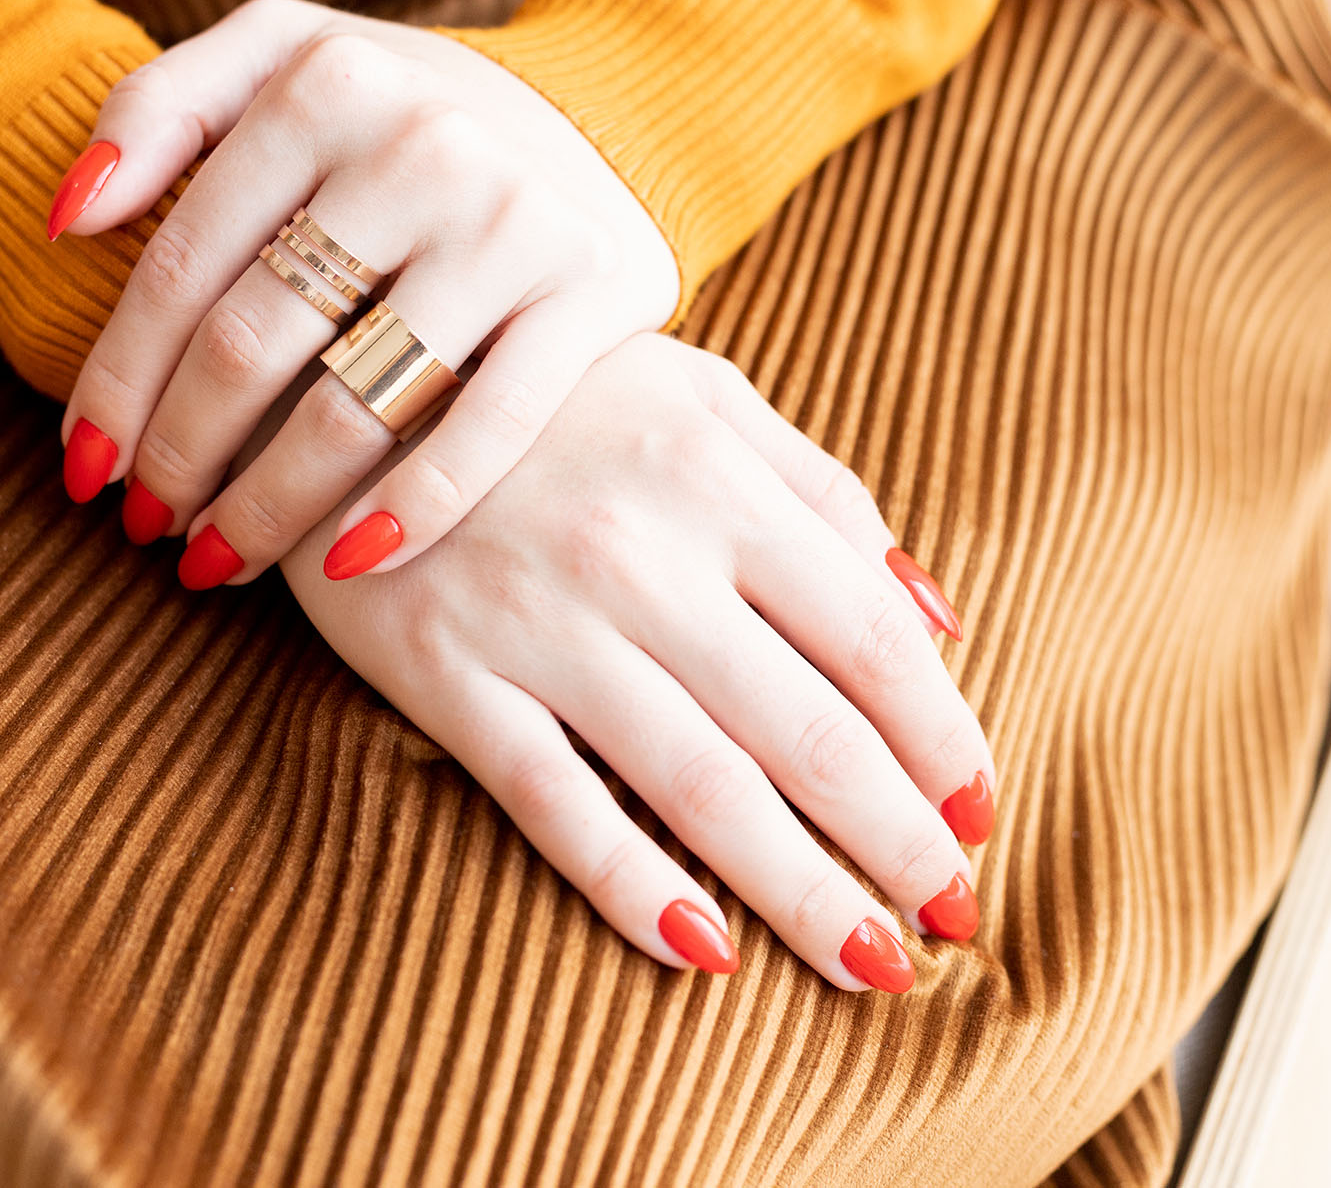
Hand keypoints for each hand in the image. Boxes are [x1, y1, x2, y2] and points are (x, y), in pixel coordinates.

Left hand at [50, 0, 677, 588]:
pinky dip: (416, 507)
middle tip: (147, 525)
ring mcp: (510, 221)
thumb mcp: (276, 57)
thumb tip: (69, 218)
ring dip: (268, 507)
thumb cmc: (396, 113)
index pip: (181, 268)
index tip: (82, 470)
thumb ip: (159, 109)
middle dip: (179, 456)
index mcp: (321, 84)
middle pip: (252, 345)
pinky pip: (489, 426)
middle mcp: (419, 144)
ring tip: (218, 561)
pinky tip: (349, 565)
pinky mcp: (590, 290)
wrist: (599, 114)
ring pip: (353, 405)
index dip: (117, 384)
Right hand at [277, 334, 992, 989]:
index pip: (870, 639)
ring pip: (699, 789)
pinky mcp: (448, 677)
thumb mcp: (697, 393)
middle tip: (951, 920)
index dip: (943, 740)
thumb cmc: (551, 389)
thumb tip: (936, 619)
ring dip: (801, 892)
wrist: (347, 365)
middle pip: (807, 734)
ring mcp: (541, 625)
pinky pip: (554, 805)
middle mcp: (643, 558)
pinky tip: (704, 953)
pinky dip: (631, 888)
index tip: (983, 815)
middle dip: (898, 843)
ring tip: (871, 965)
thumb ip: (820, 492)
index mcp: (717, 481)